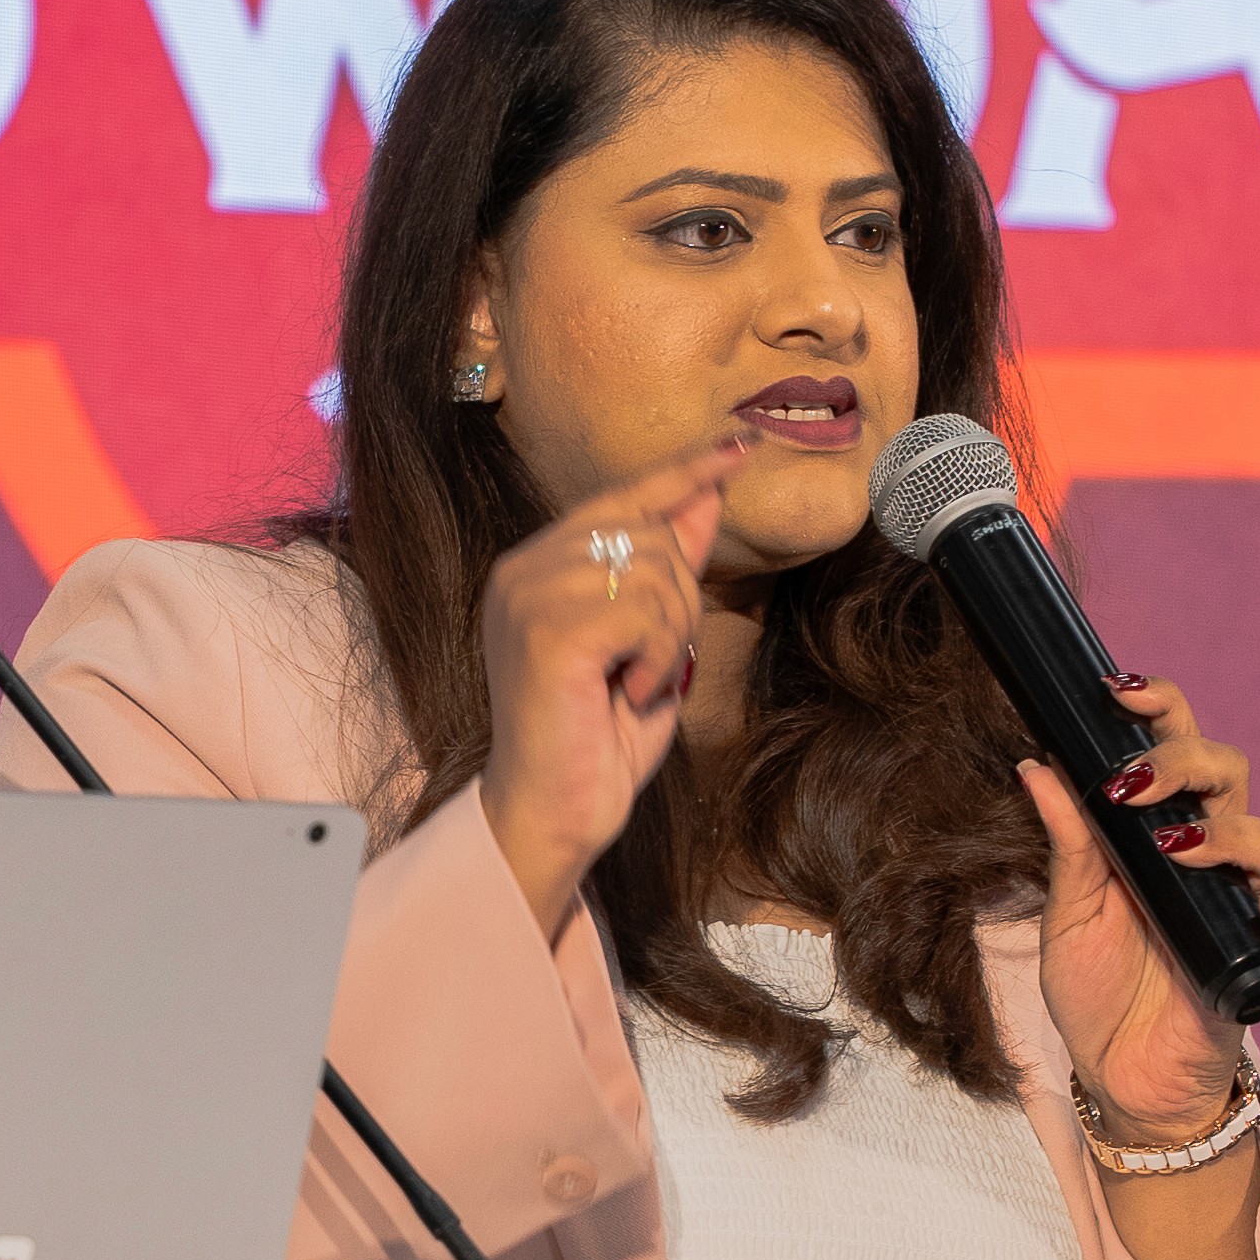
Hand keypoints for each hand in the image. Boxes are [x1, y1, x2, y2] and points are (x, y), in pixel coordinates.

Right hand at [479, 446, 727, 940]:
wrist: (557, 812)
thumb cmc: (599, 736)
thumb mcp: (650, 641)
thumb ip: (669, 568)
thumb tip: (708, 495)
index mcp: (537, 566)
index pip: (621, 499)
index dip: (682, 472)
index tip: (738, 446)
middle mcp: (522, 570)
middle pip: (649, 536)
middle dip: (681, 601)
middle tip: (658, 663)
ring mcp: (527, 596)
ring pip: (652, 573)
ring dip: (669, 636)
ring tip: (638, 681)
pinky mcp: (545, 632)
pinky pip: (643, 613)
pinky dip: (656, 658)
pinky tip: (628, 691)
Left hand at [1017, 669, 1259, 1129]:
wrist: (1119, 1078)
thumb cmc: (1097, 992)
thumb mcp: (1067, 915)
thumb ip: (1066, 844)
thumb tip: (1035, 763)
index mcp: (1157, 831)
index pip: (1174, 748)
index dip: (1158, 709)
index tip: (1115, 691)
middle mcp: (1207, 855)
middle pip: (1228, 774)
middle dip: (1182, 763)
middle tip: (1130, 788)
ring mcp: (1238, 905)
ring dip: (1226, 833)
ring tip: (1176, 850)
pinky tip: (1259, 907)